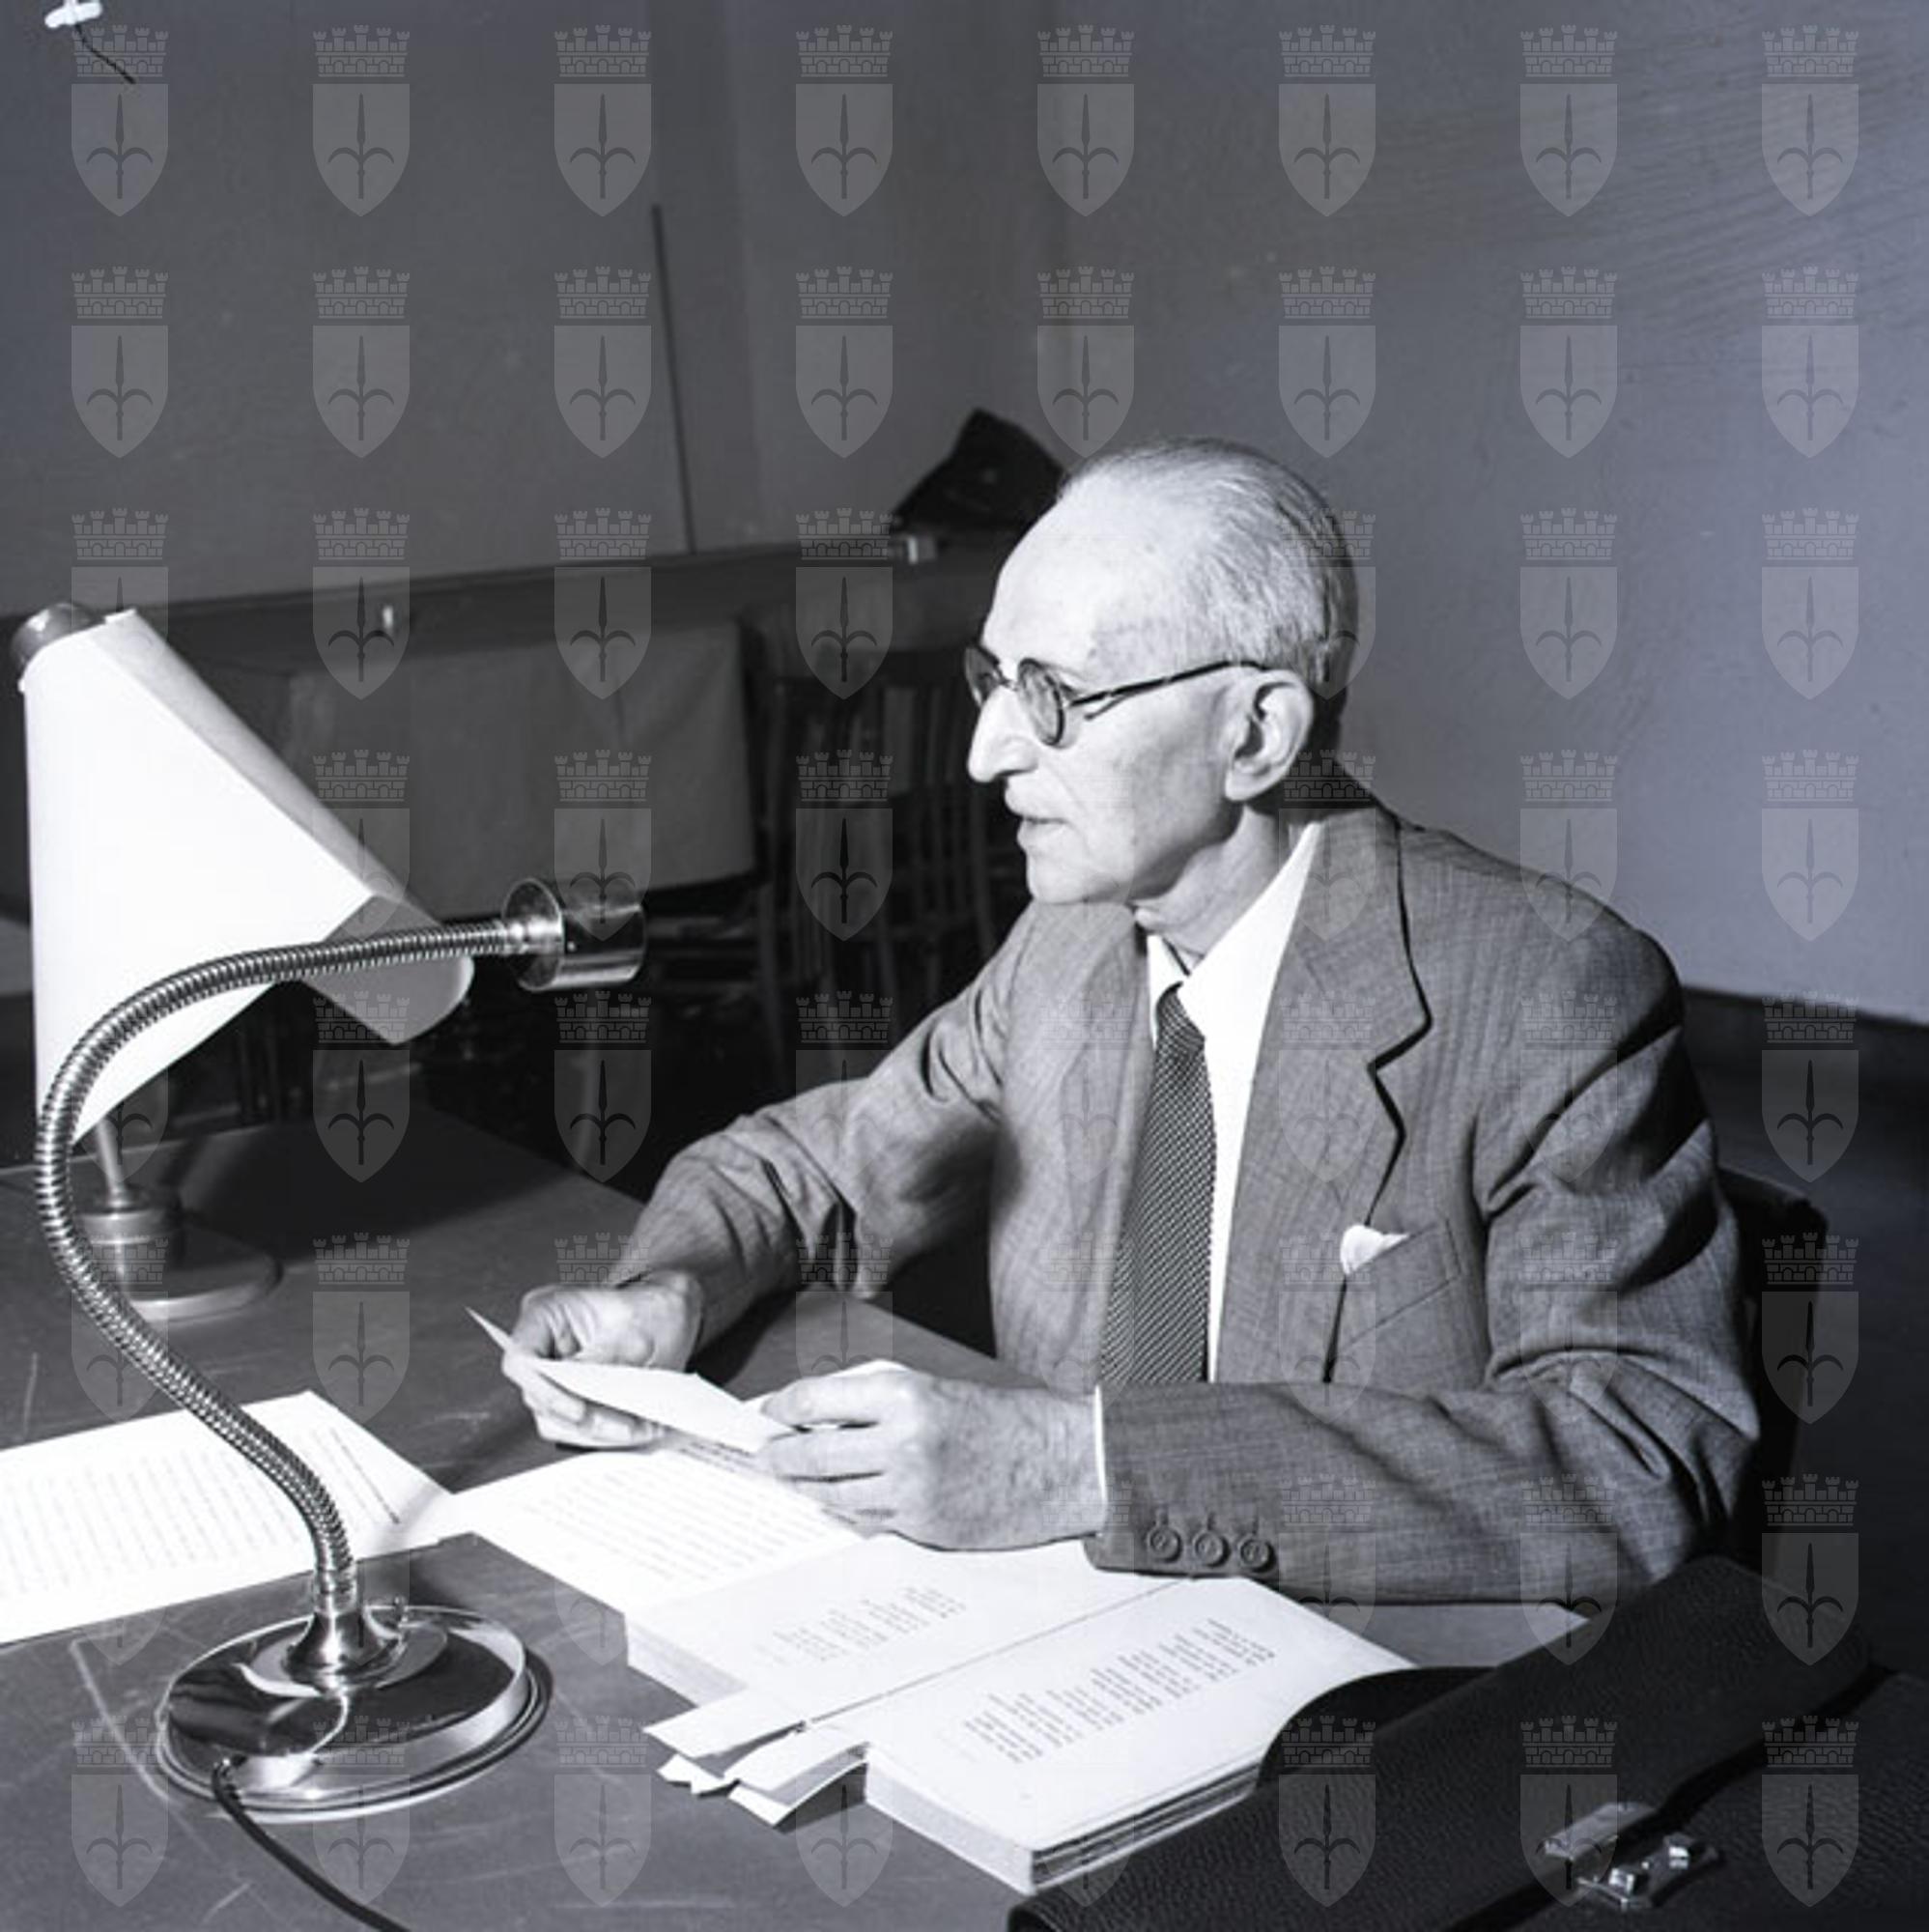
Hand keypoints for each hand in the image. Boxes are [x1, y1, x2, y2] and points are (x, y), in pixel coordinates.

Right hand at [504, 1274, 702, 1448]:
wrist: (669, 1319)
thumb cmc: (652, 1311)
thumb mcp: (635, 1334)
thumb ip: (603, 1364)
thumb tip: (583, 1397)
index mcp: (546, 1312)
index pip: (521, 1359)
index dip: (545, 1390)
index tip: (580, 1410)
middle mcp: (540, 1344)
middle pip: (538, 1397)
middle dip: (584, 1418)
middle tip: (626, 1425)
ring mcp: (550, 1374)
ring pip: (554, 1420)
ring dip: (596, 1431)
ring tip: (638, 1427)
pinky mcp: (566, 1397)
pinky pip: (573, 1427)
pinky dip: (603, 1432)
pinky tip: (633, 1426)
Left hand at [756, 1368, 1104, 1548]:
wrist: (1056, 1463)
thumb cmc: (998, 1419)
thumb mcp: (932, 1386)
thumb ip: (873, 1398)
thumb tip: (813, 1414)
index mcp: (903, 1393)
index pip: (815, 1401)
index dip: (781, 1409)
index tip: (767, 1415)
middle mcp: (901, 1441)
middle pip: (812, 1454)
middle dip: (777, 1457)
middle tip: (761, 1457)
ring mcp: (909, 1489)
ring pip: (831, 1492)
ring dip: (804, 1487)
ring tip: (789, 1479)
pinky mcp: (920, 1526)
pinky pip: (863, 1519)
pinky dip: (841, 1509)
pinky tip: (831, 1500)